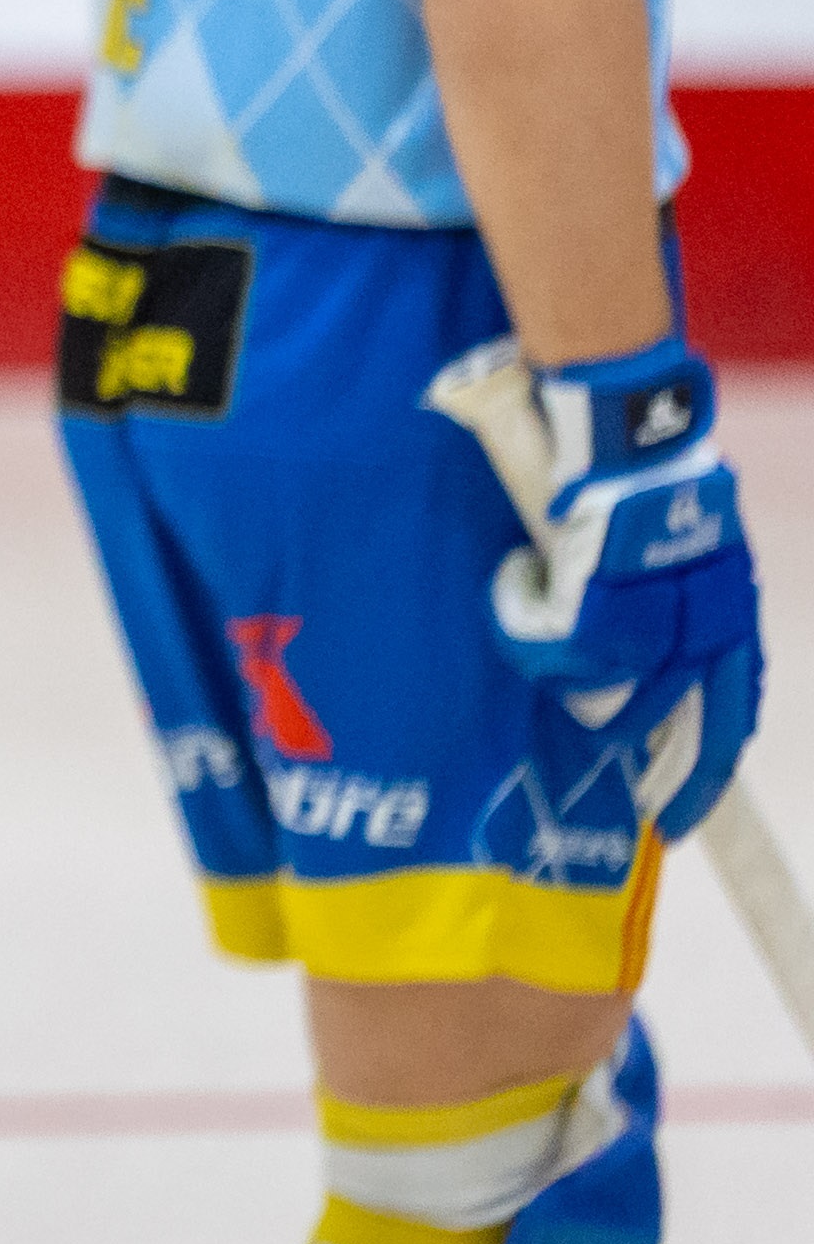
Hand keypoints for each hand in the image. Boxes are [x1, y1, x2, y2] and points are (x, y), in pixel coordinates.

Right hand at [452, 334, 763, 842]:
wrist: (630, 432)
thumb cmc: (657, 469)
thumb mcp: (697, 544)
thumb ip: (683, 593)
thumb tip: (644, 635)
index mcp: (730, 616)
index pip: (731, 714)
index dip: (707, 770)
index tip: (682, 810)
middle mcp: (701, 632)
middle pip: (680, 731)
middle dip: (660, 777)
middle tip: (634, 804)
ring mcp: (649, 625)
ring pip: (596, 692)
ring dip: (561, 671)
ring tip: (535, 625)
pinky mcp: (594, 608)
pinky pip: (542, 641)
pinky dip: (519, 616)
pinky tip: (511, 578)